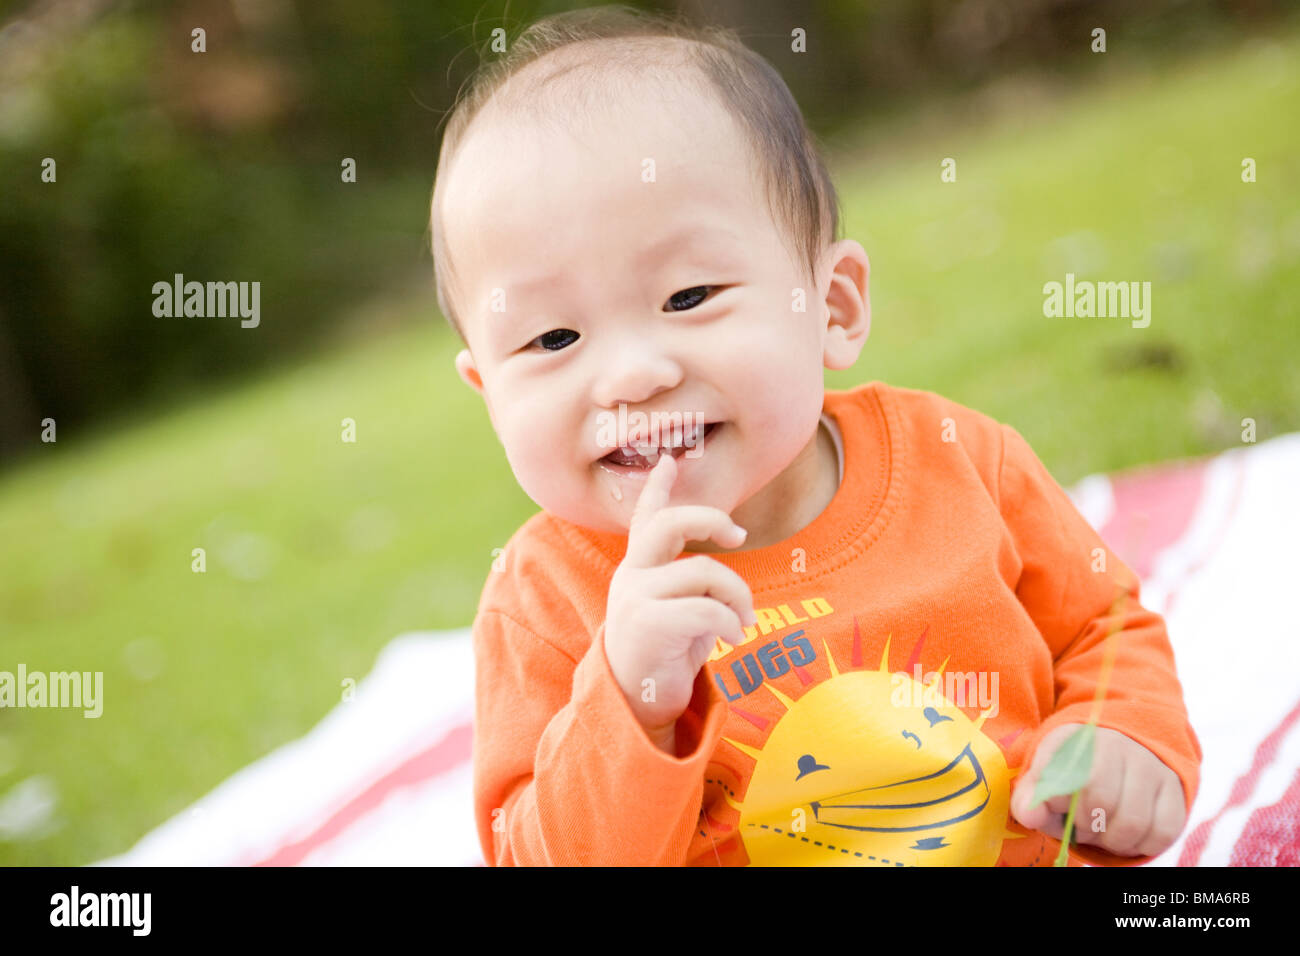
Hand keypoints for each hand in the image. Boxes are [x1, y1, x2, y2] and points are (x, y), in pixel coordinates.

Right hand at [604, 453, 756, 751]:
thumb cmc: (662, 655)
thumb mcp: (676, 611)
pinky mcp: (647, 624)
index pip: (645, 518)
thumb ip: (690, 581)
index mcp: (639, 569)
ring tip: (744, 622)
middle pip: (670, 524)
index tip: (667, 460)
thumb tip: (725, 551)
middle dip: (710, 519)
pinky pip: (706, 610)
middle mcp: (632, 576)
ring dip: (737, 597)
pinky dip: (730, 623)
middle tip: (737, 534)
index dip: (656, 488)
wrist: (633, 705)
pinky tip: (735, 639)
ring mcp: (636, 597)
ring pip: (703, 572)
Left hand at [1011, 724, 1186, 857]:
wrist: (1121, 748)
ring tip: (1103, 830)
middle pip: (1101, 801)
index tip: (1055, 807)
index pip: (1064, 776)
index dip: (1057, 803)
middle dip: (1085, 824)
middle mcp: (1117, 744)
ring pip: (1133, 822)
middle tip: (1080, 823)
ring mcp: (1150, 765)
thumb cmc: (1073, 770)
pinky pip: (1163, 832)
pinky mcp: (1176, 789)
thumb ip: (1029, 797)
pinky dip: (1141, 845)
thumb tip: (1029, 817)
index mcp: (1075, 737)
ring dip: (1112, 840)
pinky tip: (1127, 835)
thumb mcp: (1044, 776)